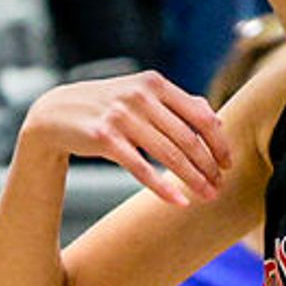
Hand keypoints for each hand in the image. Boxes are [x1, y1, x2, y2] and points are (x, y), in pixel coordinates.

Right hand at [21, 70, 232, 205]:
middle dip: (208, 166)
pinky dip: (162, 186)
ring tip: (206, 195)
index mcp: (155, 84)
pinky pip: (141, 167)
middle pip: (188, 138)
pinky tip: (178, 201)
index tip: (228, 165)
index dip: (219, 143)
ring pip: (168, 153)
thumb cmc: (107, 106)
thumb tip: (216, 119)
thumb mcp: (141, 95)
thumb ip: (178, 104)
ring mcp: (121, 116)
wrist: (57, 112)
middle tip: (220, 186)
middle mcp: (140, 96)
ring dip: (192, 178)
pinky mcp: (105, 138)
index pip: (200, 115)